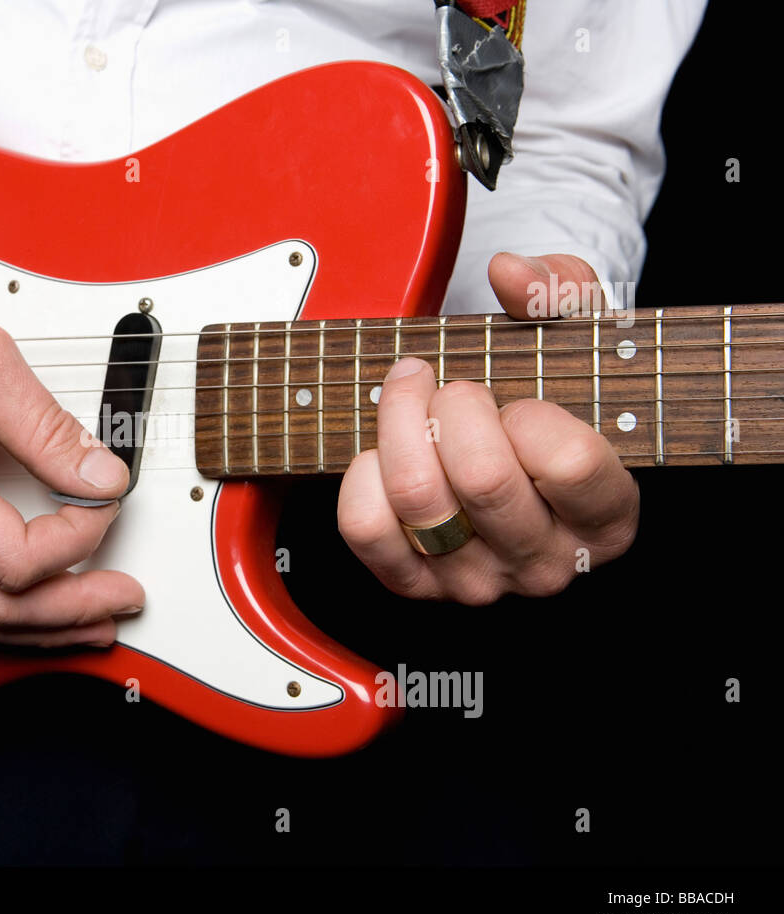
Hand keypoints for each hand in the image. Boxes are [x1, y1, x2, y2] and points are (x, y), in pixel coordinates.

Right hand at [0, 212, 143, 644]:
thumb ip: (46, 427)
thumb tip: (98, 475)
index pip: (15, 559)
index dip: (77, 540)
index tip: (103, 502)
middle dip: (71, 611)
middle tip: (123, 598)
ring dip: (38, 625)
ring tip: (90, 620)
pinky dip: (0, 607)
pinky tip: (31, 602)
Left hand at [336, 252, 639, 602]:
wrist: (498, 457)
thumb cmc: (542, 397)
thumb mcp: (574, 337)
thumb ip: (561, 291)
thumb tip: (508, 274)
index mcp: (607, 515)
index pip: (571, 465)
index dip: (533, 415)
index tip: (520, 400)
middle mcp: (546, 563)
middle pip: (483, 478)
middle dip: (454, 405)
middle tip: (452, 386)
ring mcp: (477, 581)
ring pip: (418, 496)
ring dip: (400, 422)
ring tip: (411, 396)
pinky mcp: (412, 583)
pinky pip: (366, 526)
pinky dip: (362, 473)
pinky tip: (384, 450)